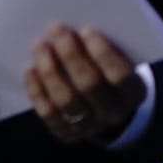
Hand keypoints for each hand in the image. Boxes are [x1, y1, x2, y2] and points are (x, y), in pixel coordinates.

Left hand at [24, 24, 144, 144]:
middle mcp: (113, 113)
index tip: (85, 30)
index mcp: (133, 93)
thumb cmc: (107, 76)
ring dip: (49, 70)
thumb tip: (72, 30)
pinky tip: (29, 69)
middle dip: (70, 55)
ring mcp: (89, 126)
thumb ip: (101, 51)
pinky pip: (48, 113)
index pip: (119, 75)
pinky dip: (36, 90)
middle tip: (56, 30)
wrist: (103, 111)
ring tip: (39, 45)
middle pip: (89, 84)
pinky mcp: (66, 133)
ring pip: (66, 99)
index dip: (102, 52)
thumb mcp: (116, 64)